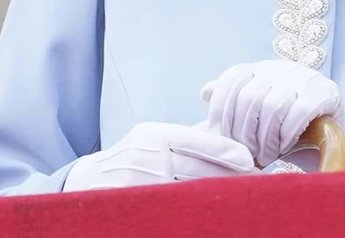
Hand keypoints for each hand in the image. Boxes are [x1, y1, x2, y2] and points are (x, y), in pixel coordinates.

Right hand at [63, 121, 256, 190]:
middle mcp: (149, 156)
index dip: (228, 151)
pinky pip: (175, 208)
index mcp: (157, 135)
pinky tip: (211, 211)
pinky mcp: (138, 204)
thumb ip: (187, 137)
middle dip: (230, 176)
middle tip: (255, 182)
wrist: (89, 180)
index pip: (199, 141)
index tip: (249, 160)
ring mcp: (142, 182)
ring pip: (190, 191)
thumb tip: (228, 134)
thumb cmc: (132, 155)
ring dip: (216, 194)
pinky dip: (195, 209)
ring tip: (240, 197)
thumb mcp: (154, 136)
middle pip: (199, 169)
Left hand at [200, 59, 344, 169]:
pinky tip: (283, 148)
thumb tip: (205, 91)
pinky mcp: (326, 90)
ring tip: (265, 157)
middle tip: (247, 158)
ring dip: (265, 139)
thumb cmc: (285, 133)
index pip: (231, 80)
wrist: (330, 141)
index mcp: (261, 69)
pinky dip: (286, 134)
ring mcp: (305, 76)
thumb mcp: (255, 120)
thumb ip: (232, 107)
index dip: (221, 112)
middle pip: (249, 97)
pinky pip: (298, 112)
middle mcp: (281, 67)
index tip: (223, 142)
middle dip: (243, 134)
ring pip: (272, 106)